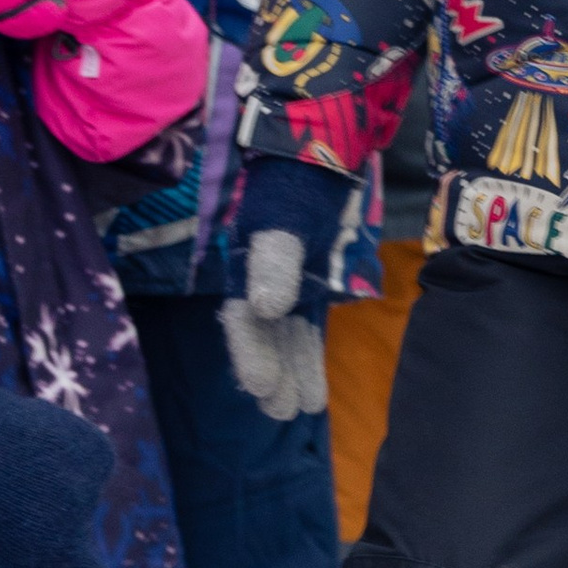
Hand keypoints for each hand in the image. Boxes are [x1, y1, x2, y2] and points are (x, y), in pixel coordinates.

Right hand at [218, 157, 346, 420]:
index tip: (261, 389)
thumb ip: (274, 262)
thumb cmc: (295, 184)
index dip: (251, 355)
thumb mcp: (282, 220)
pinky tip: (314, 382)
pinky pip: (306, 325)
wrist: (322, 154)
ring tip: (302, 408)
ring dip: (292, 368)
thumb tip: (265, 308)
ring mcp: (288, 283)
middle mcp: (262, 281)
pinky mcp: (311, 282)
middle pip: (265, 336)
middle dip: (273, 372)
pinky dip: (308, 351)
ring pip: (287, 336)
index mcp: (246, 269)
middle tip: (283, 413)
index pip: (245, 321)